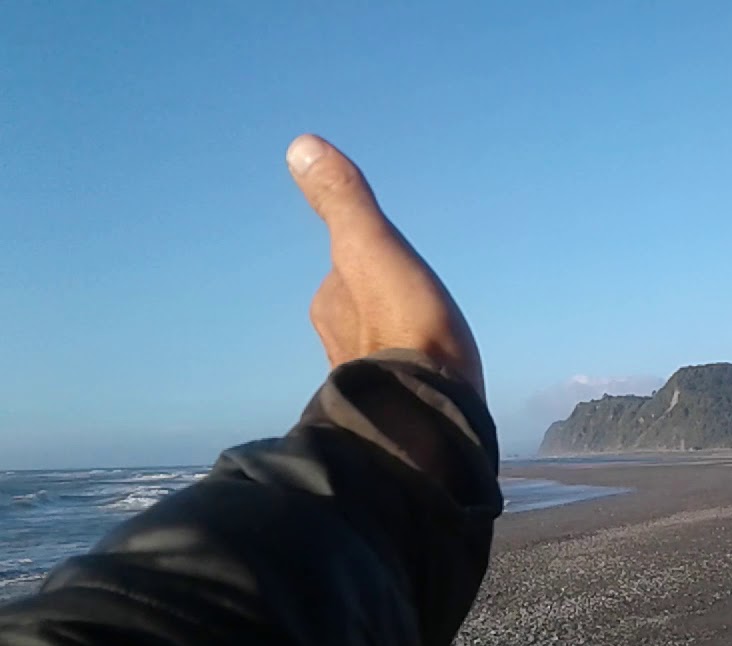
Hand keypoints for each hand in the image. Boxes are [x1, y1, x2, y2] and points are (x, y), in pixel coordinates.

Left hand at [286, 134, 484, 398]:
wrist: (424, 413)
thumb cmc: (406, 325)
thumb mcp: (374, 248)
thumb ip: (344, 201)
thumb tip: (300, 145)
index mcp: (331, 304)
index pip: (343, 274)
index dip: (368, 266)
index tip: (395, 271)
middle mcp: (335, 342)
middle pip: (357, 311)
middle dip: (380, 307)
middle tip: (414, 306)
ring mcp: (362, 378)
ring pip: (376, 348)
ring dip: (395, 343)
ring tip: (425, 345)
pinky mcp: (392, 410)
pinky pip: (396, 381)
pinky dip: (408, 375)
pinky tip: (429, 381)